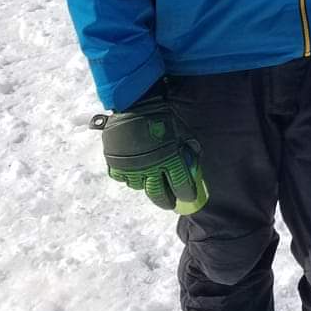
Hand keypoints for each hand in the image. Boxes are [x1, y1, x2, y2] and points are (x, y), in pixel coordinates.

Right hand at [92, 88, 207, 214]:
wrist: (137, 106)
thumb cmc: (164, 117)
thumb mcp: (183, 131)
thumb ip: (189, 148)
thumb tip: (194, 160)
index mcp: (170, 160)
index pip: (181, 185)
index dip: (186, 193)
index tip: (189, 197)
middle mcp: (150, 169)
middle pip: (158, 194)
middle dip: (166, 201)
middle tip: (169, 204)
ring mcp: (132, 168)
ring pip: (139, 186)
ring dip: (146, 186)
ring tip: (151, 183)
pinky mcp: (116, 163)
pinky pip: (122, 178)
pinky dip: (128, 177)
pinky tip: (133, 173)